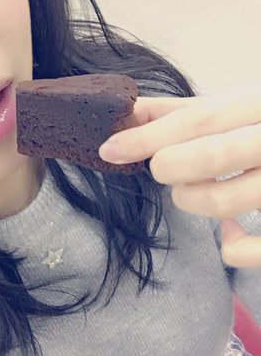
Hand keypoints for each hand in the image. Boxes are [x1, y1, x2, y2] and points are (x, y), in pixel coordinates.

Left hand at [98, 89, 260, 267]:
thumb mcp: (244, 106)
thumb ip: (187, 111)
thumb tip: (128, 111)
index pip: (199, 120)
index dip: (148, 136)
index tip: (109, 149)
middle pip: (211, 156)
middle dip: (170, 166)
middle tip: (162, 170)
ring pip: (227, 201)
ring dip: (193, 201)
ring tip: (192, 193)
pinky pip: (255, 250)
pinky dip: (233, 247)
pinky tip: (230, 234)